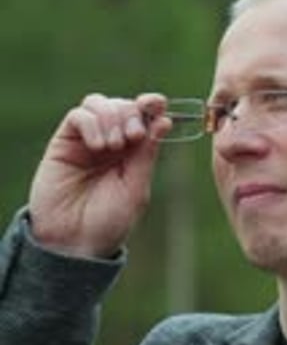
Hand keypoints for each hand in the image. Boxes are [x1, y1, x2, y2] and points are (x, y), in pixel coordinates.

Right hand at [29, 92, 170, 257]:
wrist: (75, 241)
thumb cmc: (108, 222)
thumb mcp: (136, 188)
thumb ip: (147, 154)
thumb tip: (164, 120)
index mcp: (133, 153)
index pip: (143, 117)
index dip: (151, 104)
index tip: (158, 103)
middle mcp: (110, 143)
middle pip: (122, 105)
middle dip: (131, 114)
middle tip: (133, 137)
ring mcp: (86, 141)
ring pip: (99, 103)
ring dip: (111, 118)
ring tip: (113, 146)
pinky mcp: (63, 144)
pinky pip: (78, 116)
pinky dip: (91, 123)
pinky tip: (97, 146)